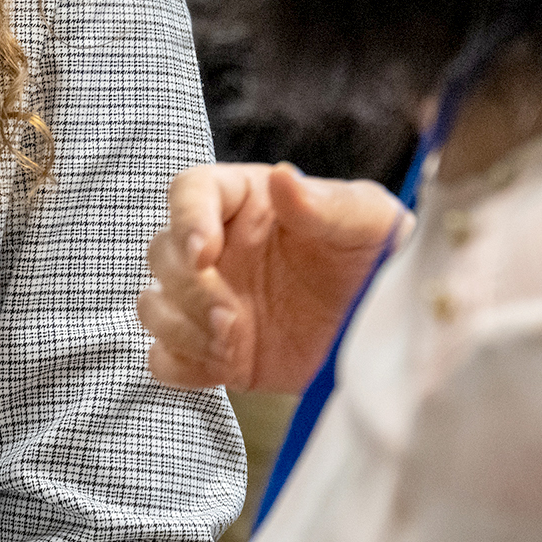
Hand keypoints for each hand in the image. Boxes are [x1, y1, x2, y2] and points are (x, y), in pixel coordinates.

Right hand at [138, 163, 407, 393]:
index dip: (186, 219)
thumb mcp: (369, 223)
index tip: (204, 253)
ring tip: (231, 343)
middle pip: (162, 253)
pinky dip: (180, 363)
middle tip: (230, 316)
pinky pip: (162, 357)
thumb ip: (327, 203)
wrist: (388, 336)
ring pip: (153, 305)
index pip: (189, 191)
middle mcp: (220, 248)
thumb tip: (282, 176)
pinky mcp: (211, 352)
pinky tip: (224, 364)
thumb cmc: (380, 261)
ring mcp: (211, 301)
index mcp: (248, 202)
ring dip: (182, 327)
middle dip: (187, 289)